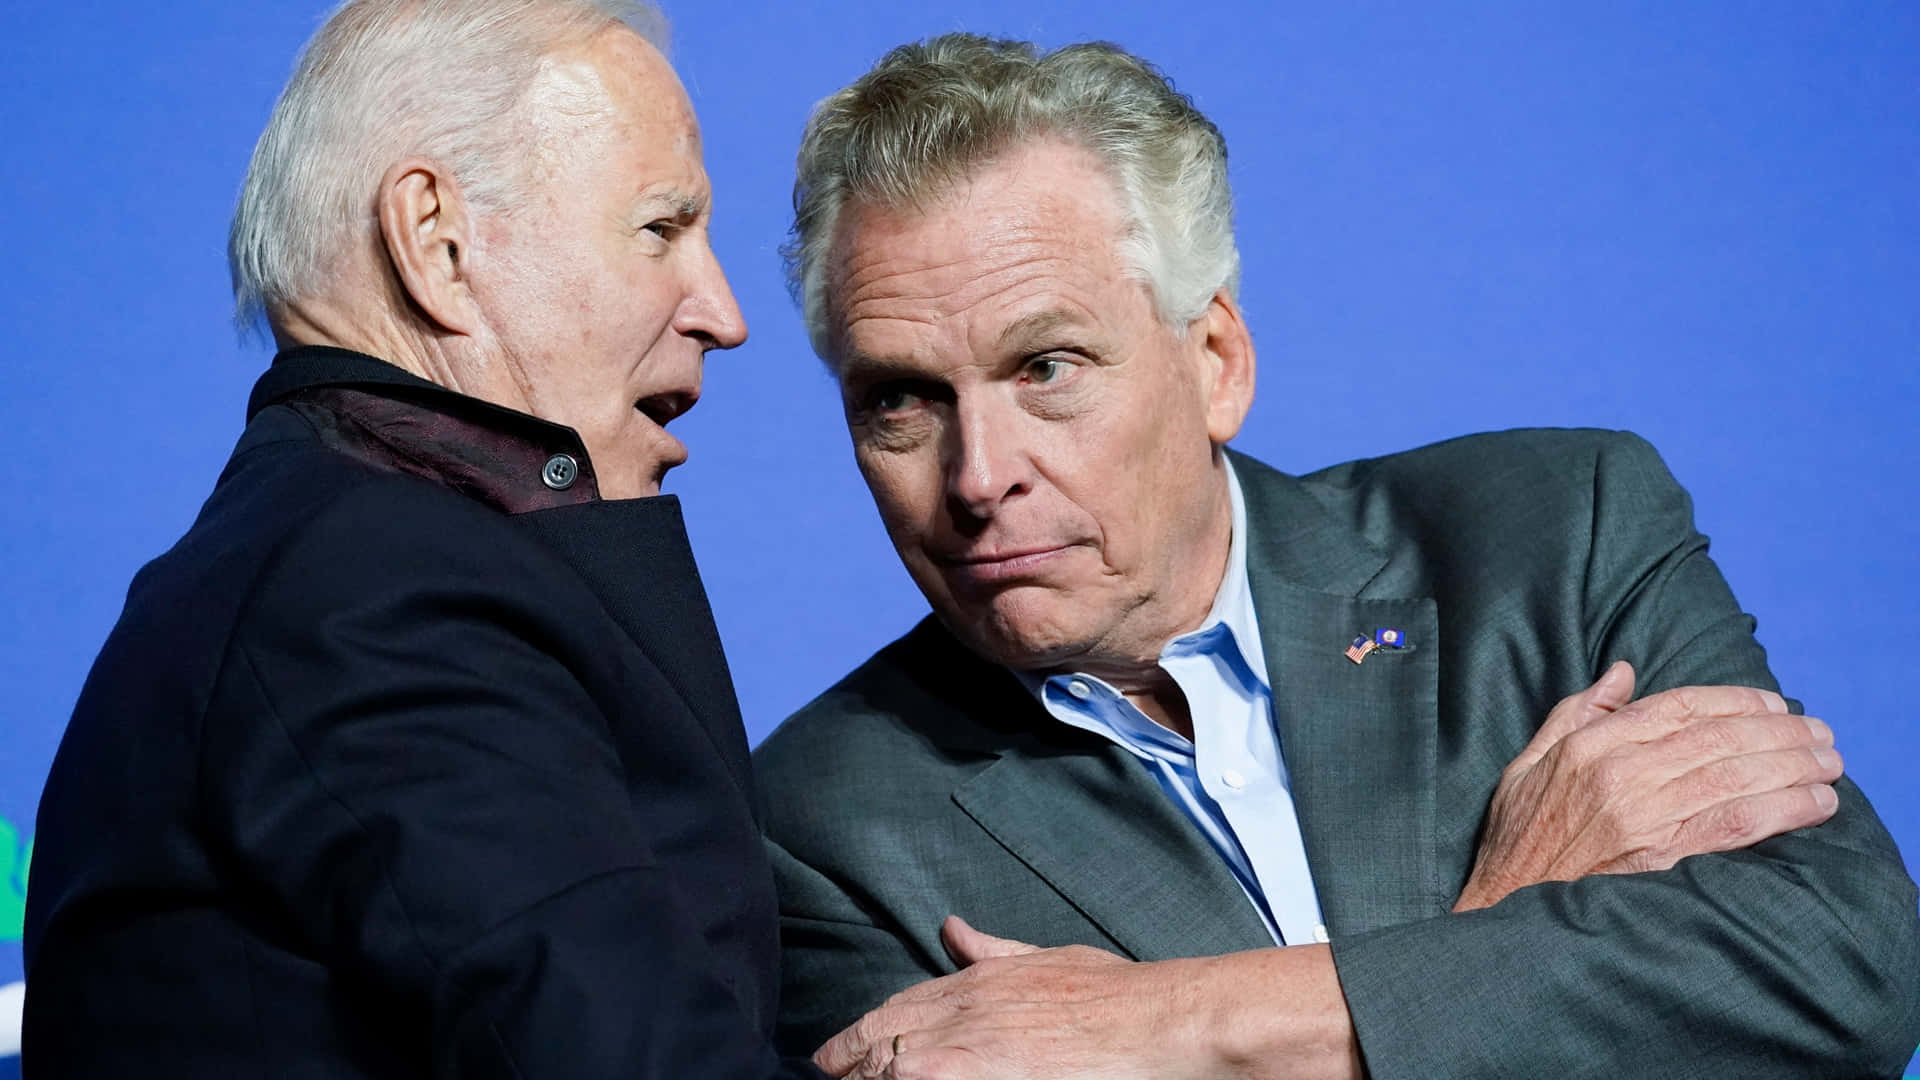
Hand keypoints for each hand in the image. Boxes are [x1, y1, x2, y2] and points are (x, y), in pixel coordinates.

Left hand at [814, 919, 1361, 1079]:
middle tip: (831, 1075)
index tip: (838, 1053)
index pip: (896, 1011)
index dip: (861, 1034)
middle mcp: (959, 1018)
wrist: (1153, 1023)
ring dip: (876, 1078)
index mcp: (972, 985)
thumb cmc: (1113, 996)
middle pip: (884, 1046)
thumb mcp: (1044, 959)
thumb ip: (992, 950)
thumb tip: (954, 930)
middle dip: (853, 1063)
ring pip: (895, 1071)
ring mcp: (964, 1059)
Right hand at [1455, 662, 1841, 910]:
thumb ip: (1578, 712)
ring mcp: (1642, 816)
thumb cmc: (1517, 835)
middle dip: (1778, 732)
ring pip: (1733, 778)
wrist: (1504, 903)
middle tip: (1820, 733)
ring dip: (1791, 767)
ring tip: (1829, 763)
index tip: (1774, 704)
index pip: (1678, 707)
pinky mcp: (1661, 858)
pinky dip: (1781, 810)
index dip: (1734, 701)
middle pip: (1717, 739)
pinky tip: (1813, 803)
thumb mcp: (1528, 760)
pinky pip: (1733, 826)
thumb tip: (1622, 672)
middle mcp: (1619, 774)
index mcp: (1590, 745)